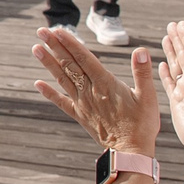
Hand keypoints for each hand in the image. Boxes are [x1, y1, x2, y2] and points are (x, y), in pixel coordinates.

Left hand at [33, 27, 161, 154]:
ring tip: (36, 48)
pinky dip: (49, 93)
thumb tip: (140, 50)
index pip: (85, 59)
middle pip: (70, 65)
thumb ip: (142, 73)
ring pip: (62, 79)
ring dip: (49, 63)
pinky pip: (61, 102)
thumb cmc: (142, 124)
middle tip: (42, 31)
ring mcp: (82, 104)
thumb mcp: (148, 98)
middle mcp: (90, 92)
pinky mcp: (80, 115)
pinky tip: (37, 83)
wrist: (129, 152)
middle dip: (55, 47)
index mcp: (106, 84)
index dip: (70, 44)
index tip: (58, 31)